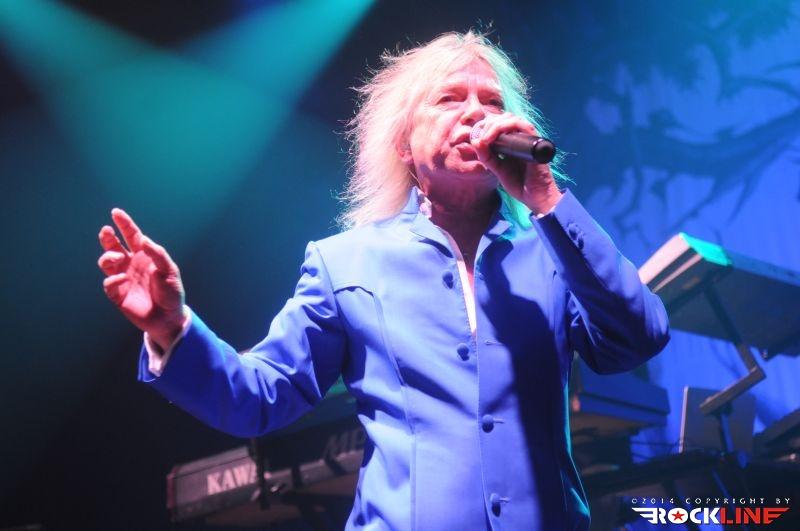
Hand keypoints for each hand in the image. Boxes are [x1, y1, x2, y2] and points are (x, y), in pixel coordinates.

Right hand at [98, 208, 185, 350]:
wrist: (169, 317)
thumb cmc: (172, 292)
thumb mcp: (170, 271)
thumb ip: (158, 254)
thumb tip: (142, 240)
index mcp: (144, 256)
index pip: (132, 236)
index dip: (124, 224)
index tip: (115, 213)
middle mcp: (131, 264)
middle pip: (114, 246)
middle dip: (108, 238)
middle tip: (107, 231)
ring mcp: (123, 278)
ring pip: (107, 262)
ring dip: (108, 257)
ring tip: (117, 258)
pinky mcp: (118, 294)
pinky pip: (109, 284)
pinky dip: (112, 279)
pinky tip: (121, 279)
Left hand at [471, 112, 561, 214]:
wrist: (535, 197)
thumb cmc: (520, 184)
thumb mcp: (497, 169)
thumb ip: (487, 156)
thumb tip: (475, 140)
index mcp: (514, 141)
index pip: (500, 122)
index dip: (486, 124)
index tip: (474, 134)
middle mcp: (522, 137)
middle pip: (505, 117)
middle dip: (488, 123)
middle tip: (479, 137)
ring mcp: (529, 139)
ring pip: (513, 118)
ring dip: (495, 125)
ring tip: (484, 139)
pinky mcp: (536, 142)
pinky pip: (524, 126)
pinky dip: (506, 127)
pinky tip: (493, 139)